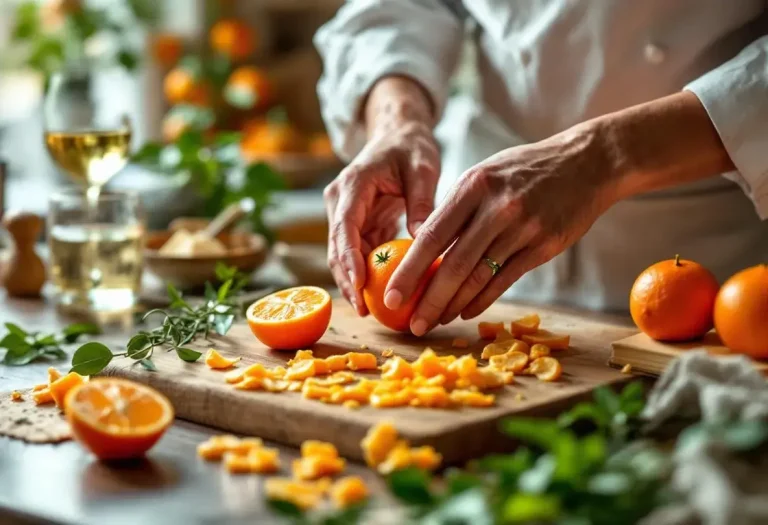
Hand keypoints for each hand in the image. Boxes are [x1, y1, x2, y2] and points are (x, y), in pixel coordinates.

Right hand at [324, 120, 439, 314]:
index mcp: (353, 185)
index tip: (359, 285)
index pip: (344, 227)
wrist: (397, 134)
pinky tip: (379, 296)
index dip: (349, 259)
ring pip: (342, 255)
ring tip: (370, 312)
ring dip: (354, 282)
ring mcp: (345, 214)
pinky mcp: (355, 224)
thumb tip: (423, 239)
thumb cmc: (411, 147)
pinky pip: (357, 253)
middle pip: (337, 247)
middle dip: (348, 281)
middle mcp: (340, 201)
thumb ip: (421, 201)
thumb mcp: (422, 168)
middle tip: (364, 311)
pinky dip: (366, 274)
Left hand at [383, 123, 620, 334]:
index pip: (431, 235)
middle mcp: (497, 208)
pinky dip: (482, 300)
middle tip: (411, 324)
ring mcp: (523, 229)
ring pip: (479, 277)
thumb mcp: (485, 174)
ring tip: (434, 322)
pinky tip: (465, 312)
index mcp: (474, 186)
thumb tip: (423, 248)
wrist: (587, 162)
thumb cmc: (526, 169)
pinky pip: (505, 281)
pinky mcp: (543, 247)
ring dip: (453, 306)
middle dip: (428, 300)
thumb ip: (457, 207)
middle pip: (454, 264)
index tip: (390, 296)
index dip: (408, 270)